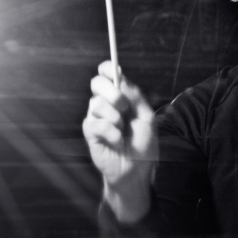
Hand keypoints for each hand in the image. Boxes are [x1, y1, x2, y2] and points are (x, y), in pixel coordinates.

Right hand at [81, 61, 157, 204]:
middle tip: (124, 106)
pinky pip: (95, 123)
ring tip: (122, 131)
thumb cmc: (143, 144)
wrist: (136, 170)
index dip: (107, 68)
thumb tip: (122, 80)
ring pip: (96, 104)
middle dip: (111, 92)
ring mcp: (96, 117)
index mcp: (120, 96)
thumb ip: (136, 97)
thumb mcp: (147, 118)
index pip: (107, 74)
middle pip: (96, 83)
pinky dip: (111, 132)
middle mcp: (106, 103)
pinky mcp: (90, 132)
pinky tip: (117, 142)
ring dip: (114, 118)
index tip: (111, 70)